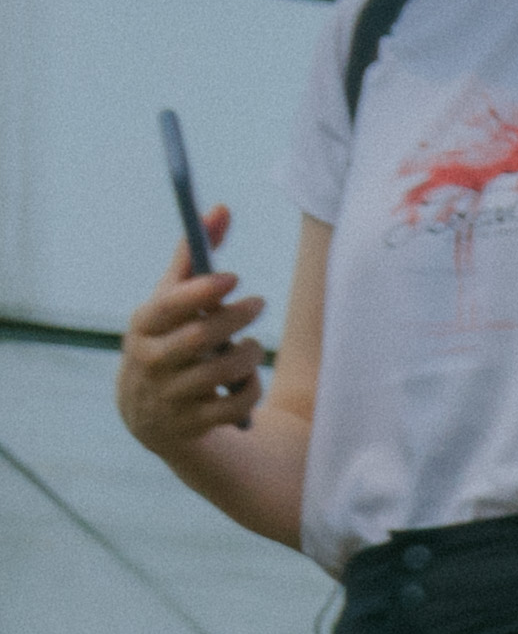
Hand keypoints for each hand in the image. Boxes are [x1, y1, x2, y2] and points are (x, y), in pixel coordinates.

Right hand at [116, 247, 263, 459]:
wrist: (149, 415)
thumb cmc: (167, 339)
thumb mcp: (170, 302)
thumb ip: (193, 257)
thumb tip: (221, 209)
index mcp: (141, 326)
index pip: (168, 306)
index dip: (202, 291)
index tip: (233, 277)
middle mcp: (149, 361)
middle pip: (200, 338)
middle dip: (235, 319)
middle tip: (259, 304)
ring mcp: (168, 396)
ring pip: (223, 371)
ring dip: (249, 354)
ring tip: (252, 346)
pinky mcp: (192, 425)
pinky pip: (236, 404)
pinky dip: (251, 389)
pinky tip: (247, 380)